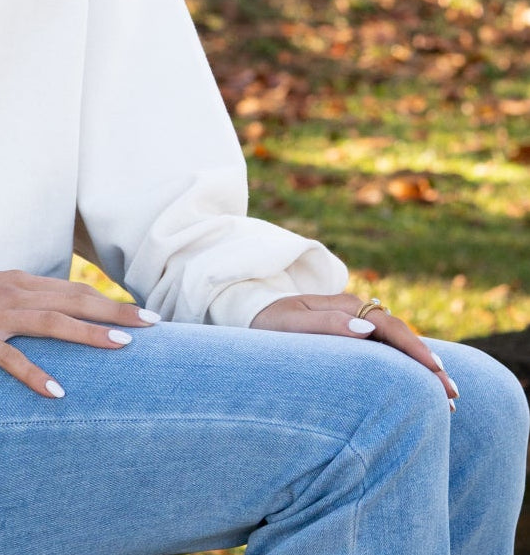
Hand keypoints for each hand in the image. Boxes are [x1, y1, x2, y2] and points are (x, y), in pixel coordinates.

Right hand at [0, 268, 159, 397]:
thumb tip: (64, 311)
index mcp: (23, 282)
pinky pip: (7, 357)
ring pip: (49, 322)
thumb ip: (30, 299)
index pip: (76, 290)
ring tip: (120, 346)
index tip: (145, 313)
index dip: (110, 300)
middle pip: (72, 300)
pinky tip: (56, 391)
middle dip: (113, 310)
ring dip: (86, 332)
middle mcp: (15, 293)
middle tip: (151, 325)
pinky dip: (33, 373)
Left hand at [250, 293, 457, 405]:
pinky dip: (404, 368)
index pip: (388, 326)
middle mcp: (354, 312)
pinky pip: (385, 352)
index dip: (415, 348)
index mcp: (343, 305)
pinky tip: (419, 387)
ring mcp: (354, 324)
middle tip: (453, 394)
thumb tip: (368, 329)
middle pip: (400, 335)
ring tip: (446, 398)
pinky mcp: (351, 338)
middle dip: (428, 363)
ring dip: (421, 368)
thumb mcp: (290, 325)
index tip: (437, 371)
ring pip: (396, 345)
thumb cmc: (267, 325)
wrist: (250, 318)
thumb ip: (326, 324)